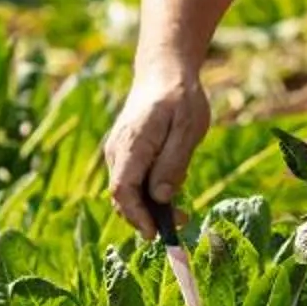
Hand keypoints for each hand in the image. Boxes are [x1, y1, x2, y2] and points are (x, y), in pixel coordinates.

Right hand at [104, 74, 209, 238]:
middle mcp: (118, 151)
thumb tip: (161, 197)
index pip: (123, 190)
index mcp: (132, 144)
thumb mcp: (188, 128)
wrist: (163, 72)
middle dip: (147, 218)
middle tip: (181, 222)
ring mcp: (119, 153)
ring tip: (181, 210)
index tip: (156, 233)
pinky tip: (172, 187)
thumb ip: (173, 162)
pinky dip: (148, 194)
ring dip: (150, 208)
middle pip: (122, 198)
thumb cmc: (180, 98)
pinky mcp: (125, 154)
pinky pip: (132, 182)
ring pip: (127, 192)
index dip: (137, 216)